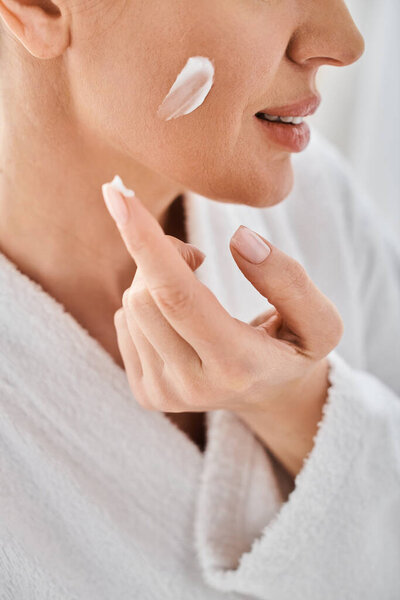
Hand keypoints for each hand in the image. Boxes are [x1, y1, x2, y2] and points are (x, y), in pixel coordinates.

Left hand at [102, 183, 343, 474]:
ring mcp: (164, 395)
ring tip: (193, 287)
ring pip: (131, 307)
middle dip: (162, 257)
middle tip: (195, 256)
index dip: (146, 243)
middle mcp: (192, 386)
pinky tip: (178, 316)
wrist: (270, 397)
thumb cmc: (294, 349)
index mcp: (237, 366)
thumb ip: (288, 280)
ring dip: (155, 280)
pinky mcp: (146, 394)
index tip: (118, 197)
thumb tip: (239, 238)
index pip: (178, 296)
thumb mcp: (320, 321)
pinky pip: (124, 324)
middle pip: (146, 297)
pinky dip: (148, 305)